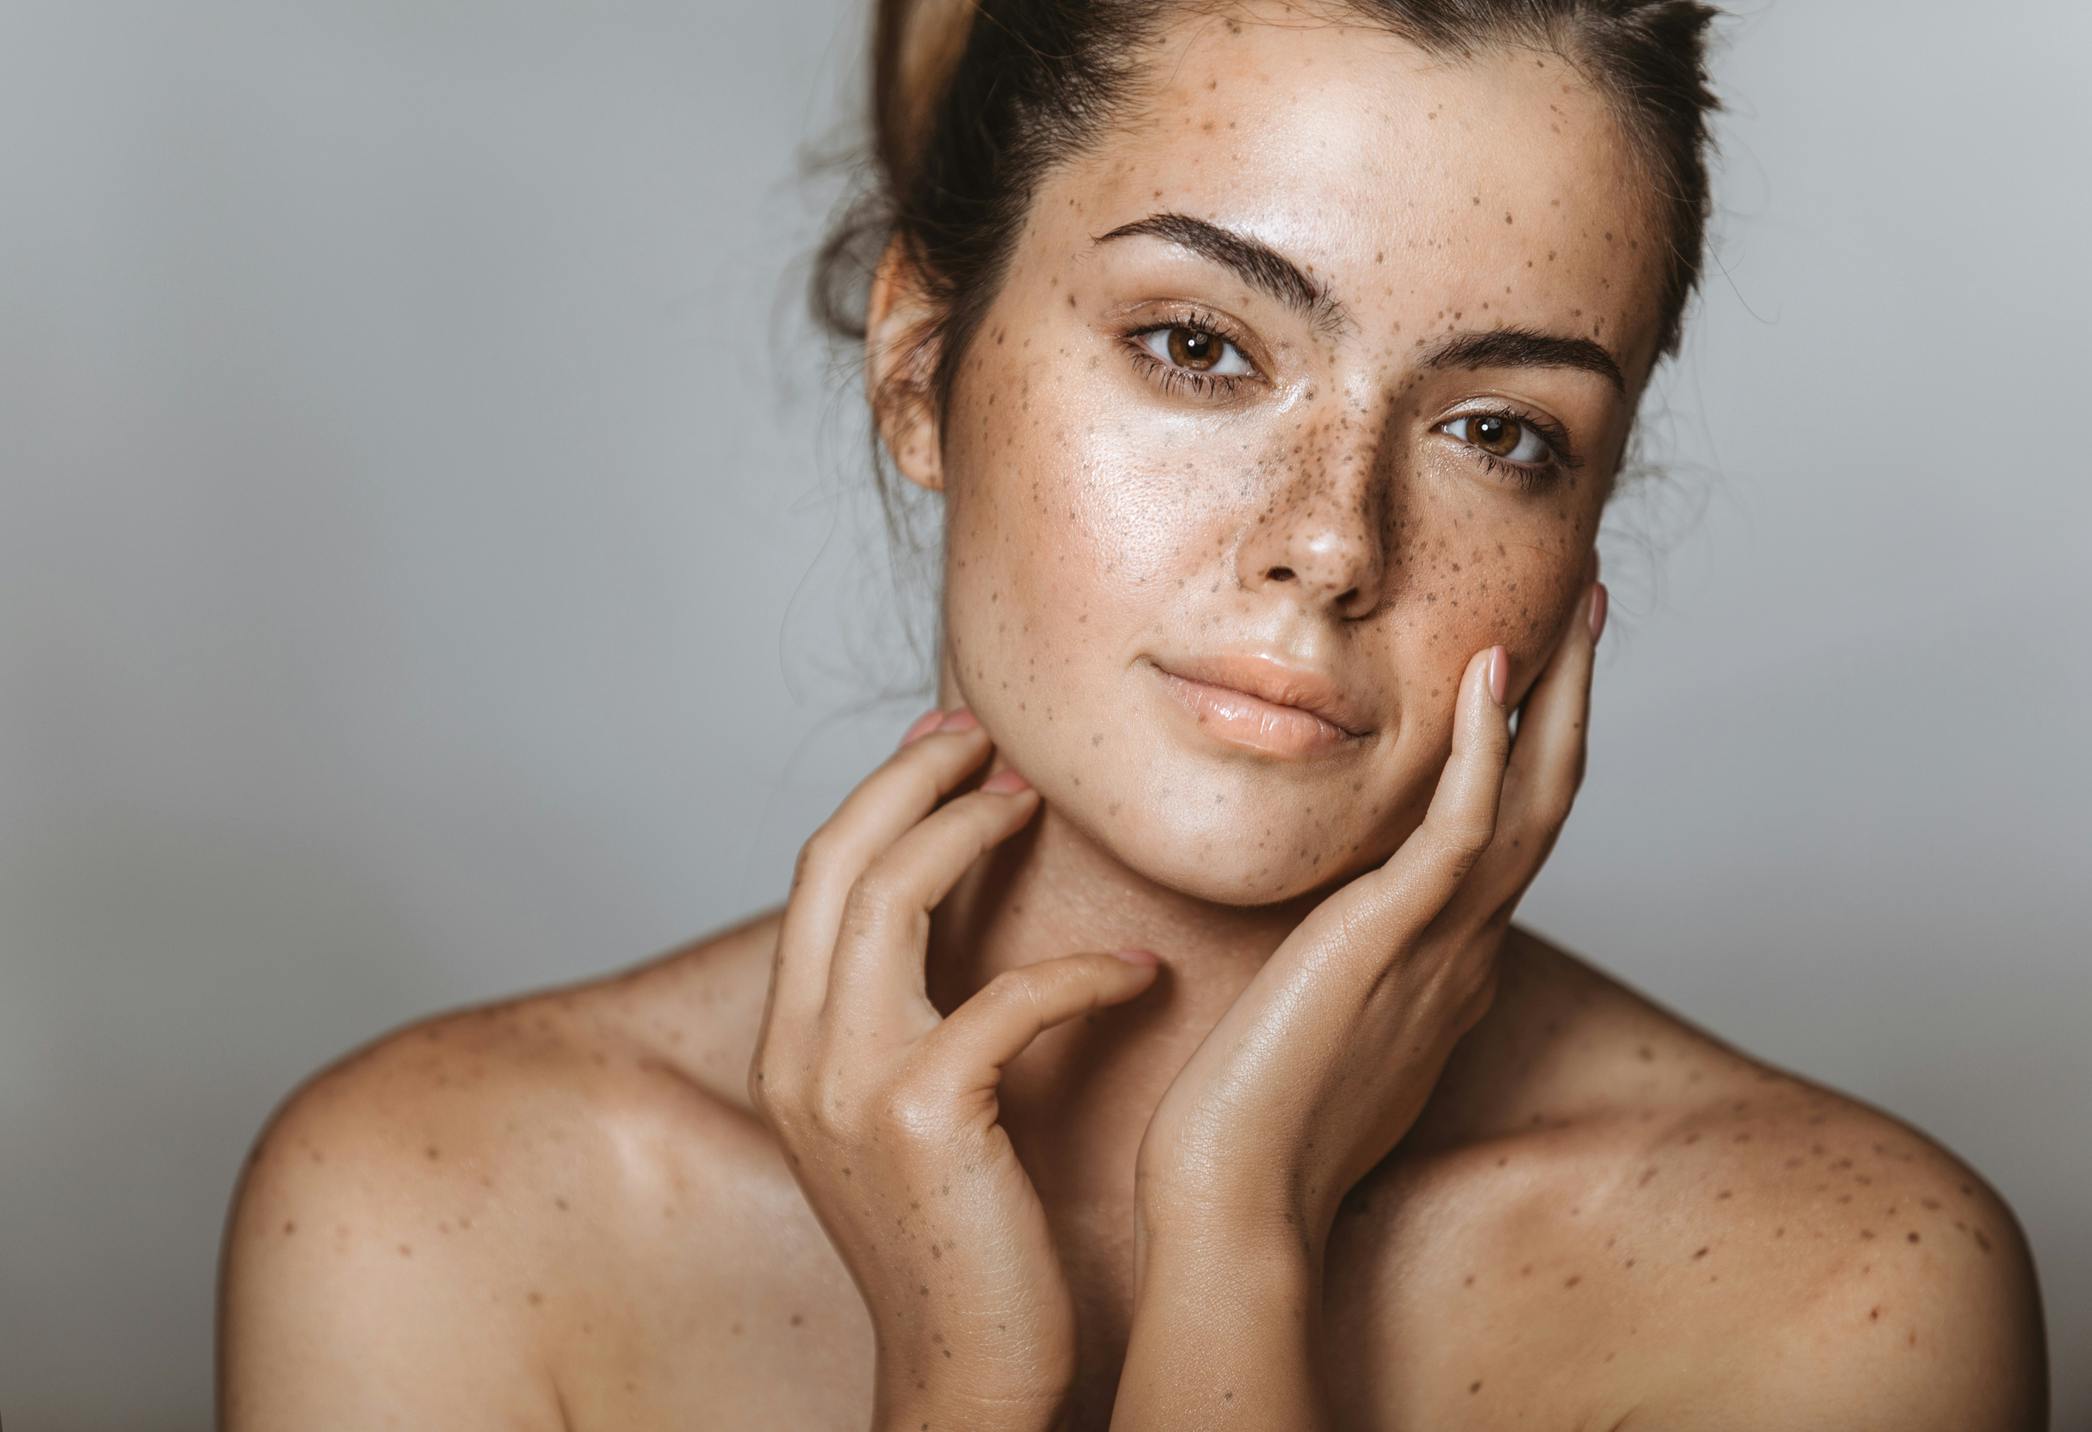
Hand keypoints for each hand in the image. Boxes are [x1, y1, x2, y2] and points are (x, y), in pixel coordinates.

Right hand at [748, 709, 1162, 1431]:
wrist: (964, 1374)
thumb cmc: (963, 1244)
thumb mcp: (909, 1114)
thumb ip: (912, 1021)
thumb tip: (961, 927)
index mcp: (792, 1045)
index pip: (818, 877)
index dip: (883, 796)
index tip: (950, 748)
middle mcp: (799, 1052)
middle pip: (836, 857)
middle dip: (912, 778)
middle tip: (990, 740)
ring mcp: (848, 1082)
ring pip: (890, 894)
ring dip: (971, 831)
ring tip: (1040, 804)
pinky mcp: (922, 1115)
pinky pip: (1003, 994)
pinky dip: (1079, 971)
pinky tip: (1137, 976)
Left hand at [1133, 575, 1605, 1253]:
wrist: (1236, 1198)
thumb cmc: (1256, 1125)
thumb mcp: (1324, 1030)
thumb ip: (1351, 978)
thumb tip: (1342, 944)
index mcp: (1449, 966)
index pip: (1509, 838)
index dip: (1533, 752)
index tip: (1533, 677)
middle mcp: (1467, 949)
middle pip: (1546, 802)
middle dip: (1573, 702)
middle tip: (1590, 612)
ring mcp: (1441, 944)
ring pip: (1530, 800)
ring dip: (1557, 698)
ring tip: (1576, 609)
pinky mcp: (1393, 939)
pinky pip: (1459, 828)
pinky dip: (1482, 748)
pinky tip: (1489, 675)